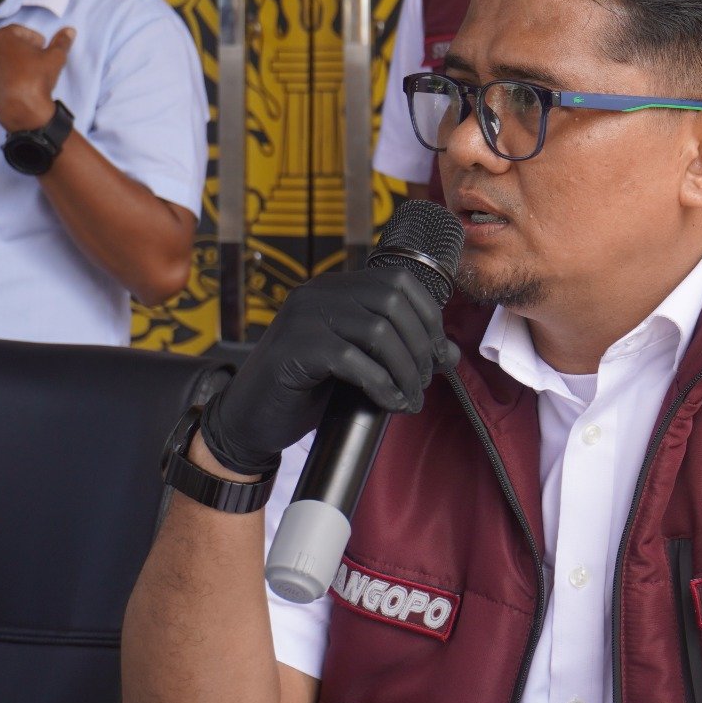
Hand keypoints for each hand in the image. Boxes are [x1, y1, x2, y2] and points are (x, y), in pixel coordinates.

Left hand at [0, 24, 73, 131]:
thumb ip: (61, 42)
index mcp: (2, 37)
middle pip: (3, 44)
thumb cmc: (36, 79)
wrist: (22, 108)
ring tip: (20, 76)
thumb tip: (69, 31)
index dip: (32, 38)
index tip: (41, 47)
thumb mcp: (55, 58)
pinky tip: (9, 86)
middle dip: (17, 50)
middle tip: (31, 62)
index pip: (18, 31)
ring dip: (5, 64)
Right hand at [200, 267, 460, 475]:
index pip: (399, 280)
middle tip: (424, 383)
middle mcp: (317, 293)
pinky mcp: (293, 348)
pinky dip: (380, 385)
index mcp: (336, 288)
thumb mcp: (360, 365)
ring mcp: (302, 317)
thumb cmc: (308, 392)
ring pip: (378, 331)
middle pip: (393, 302)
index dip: (429, 317)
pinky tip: (389, 404)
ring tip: (409, 399)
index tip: (438, 356)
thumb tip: (450, 354)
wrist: (250, 422)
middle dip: (420, 346)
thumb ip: (398, 352)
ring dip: (404, 370)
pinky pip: (352, 360)